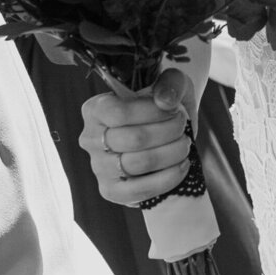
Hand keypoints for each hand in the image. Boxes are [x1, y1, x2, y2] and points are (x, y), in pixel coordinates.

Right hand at [80, 67, 193, 207]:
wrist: (164, 130)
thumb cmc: (162, 103)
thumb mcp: (169, 83)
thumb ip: (170, 84)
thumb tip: (166, 102)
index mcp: (95, 109)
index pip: (118, 113)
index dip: (152, 112)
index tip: (175, 111)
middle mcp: (90, 139)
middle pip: (133, 139)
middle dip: (168, 132)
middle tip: (183, 128)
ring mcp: (98, 167)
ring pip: (138, 164)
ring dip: (171, 154)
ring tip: (184, 145)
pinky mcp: (111, 191)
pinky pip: (138, 191)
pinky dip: (166, 179)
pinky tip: (182, 166)